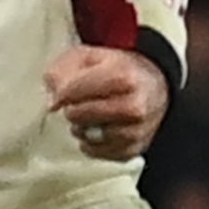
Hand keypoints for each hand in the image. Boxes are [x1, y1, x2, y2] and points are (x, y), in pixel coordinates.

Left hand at [44, 46, 168, 162]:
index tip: (60, 94)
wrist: (155, 86)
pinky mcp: (133, 149)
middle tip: (81, 100)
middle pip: (77, 115)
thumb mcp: (88, 56)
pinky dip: (91, 142)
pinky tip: (99, 127)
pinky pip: (96, 152)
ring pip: (85, 136)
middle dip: (73, 107)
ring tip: (91, 114)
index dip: (59, 94)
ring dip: (82, 126)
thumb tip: (52, 101)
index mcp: (122, 76)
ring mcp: (135, 131)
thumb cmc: (117, 69)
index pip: (71, 92)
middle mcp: (133, 106)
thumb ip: (62, 70)